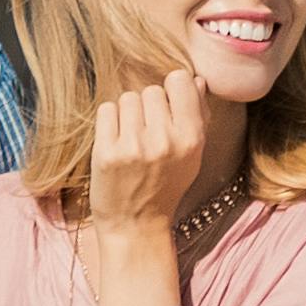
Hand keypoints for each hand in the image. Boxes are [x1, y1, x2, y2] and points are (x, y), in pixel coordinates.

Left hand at [85, 71, 206, 236]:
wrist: (135, 225)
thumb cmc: (165, 187)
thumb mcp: (192, 155)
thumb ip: (198, 116)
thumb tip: (196, 80)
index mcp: (191, 139)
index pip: (180, 79)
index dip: (172, 90)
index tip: (168, 109)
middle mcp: (164, 140)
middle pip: (151, 90)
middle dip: (148, 108)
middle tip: (147, 135)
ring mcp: (134, 146)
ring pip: (127, 98)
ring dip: (127, 115)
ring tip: (132, 141)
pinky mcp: (107, 152)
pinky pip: (107, 110)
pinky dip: (109, 122)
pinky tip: (116, 143)